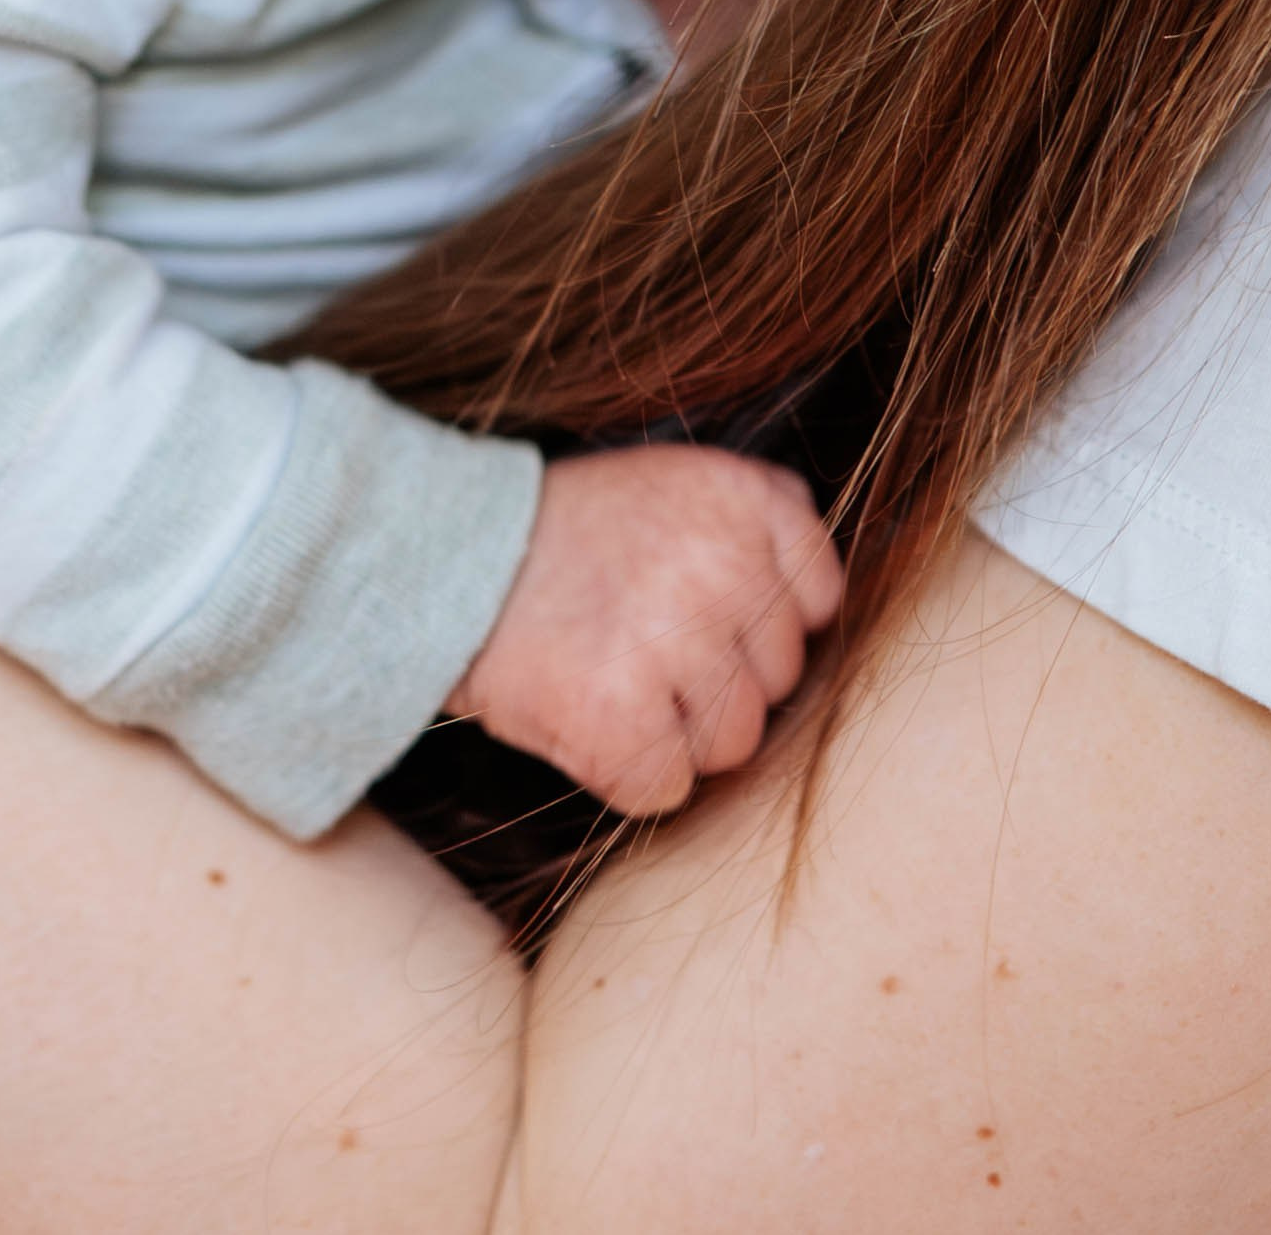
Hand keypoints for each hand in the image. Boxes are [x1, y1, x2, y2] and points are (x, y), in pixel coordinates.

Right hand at [444, 442, 844, 818]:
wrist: (444, 563)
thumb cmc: (566, 535)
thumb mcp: (671, 483)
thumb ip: (757, 521)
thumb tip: (826, 599)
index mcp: (738, 498)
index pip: (820, 596)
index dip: (764, 620)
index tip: (708, 613)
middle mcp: (719, 566)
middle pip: (779, 679)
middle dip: (718, 677)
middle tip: (641, 640)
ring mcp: (673, 645)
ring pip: (734, 742)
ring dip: (677, 731)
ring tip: (611, 674)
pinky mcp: (622, 722)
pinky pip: (669, 787)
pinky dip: (626, 771)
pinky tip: (586, 714)